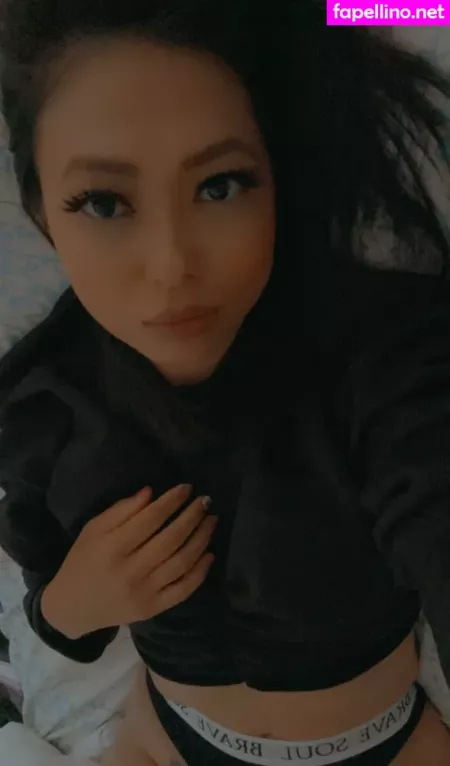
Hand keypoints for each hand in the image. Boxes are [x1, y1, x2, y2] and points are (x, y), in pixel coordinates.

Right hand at [41, 485, 216, 638]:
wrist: (73, 608)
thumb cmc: (82, 561)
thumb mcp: (93, 530)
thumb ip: (122, 510)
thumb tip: (151, 493)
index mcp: (112, 548)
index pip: (150, 519)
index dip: (171, 501)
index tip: (187, 488)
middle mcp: (130, 571)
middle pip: (171, 539)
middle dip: (192, 516)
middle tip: (205, 501)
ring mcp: (144, 593)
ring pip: (182, 562)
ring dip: (201, 539)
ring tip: (211, 521)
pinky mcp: (153, 610)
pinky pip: (183, 589)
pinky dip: (200, 571)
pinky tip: (209, 553)